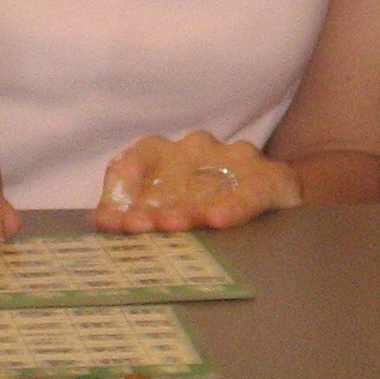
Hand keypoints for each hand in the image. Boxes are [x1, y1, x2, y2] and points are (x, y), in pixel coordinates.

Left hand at [94, 130, 301, 231]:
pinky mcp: (271, 177)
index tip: (106, 218)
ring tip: (171, 226)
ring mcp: (237, 160)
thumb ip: (137, 213)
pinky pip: (251, 190)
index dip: (120, 185)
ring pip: (208, 179)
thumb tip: (100, 221)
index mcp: (171, 155)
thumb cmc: (212, 204)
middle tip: (135, 228)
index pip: (138, 158)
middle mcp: (201, 150)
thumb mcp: (170, 210)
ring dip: (186, 205)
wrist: (280, 202)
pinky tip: (217, 220)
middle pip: (169, 169)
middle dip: (148, 203)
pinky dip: (233, 205)